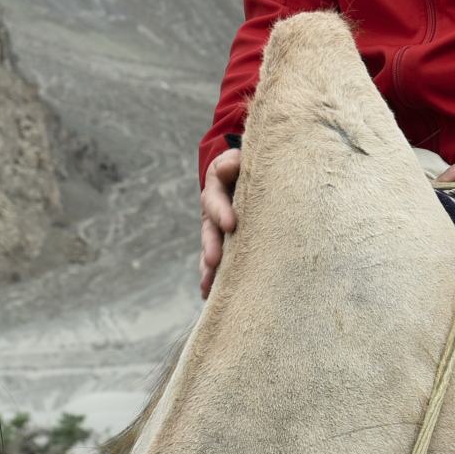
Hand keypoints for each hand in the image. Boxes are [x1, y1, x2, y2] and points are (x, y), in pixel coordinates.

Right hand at [199, 148, 240, 298]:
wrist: (245, 176)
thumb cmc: (246, 167)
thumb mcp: (239, 159)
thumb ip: (234, 162)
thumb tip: (228, 167)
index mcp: (216, 189)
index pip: (216, 201)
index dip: (221, 211)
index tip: (231, 224)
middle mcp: (212, 213)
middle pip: (209, 230)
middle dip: (211, 246)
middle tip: (214, 260)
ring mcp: (216, 231)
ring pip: (210, 250)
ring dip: (208, 268)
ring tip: (208, 285)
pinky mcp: (224, 245)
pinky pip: (217, 262)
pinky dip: (214, 278)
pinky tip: (210, 294)